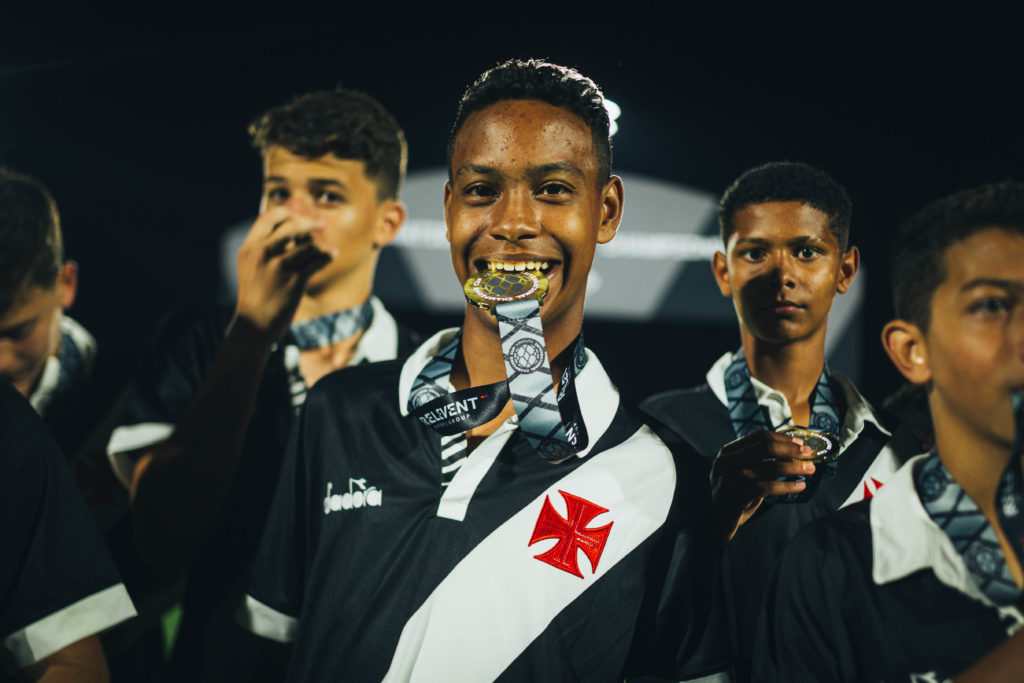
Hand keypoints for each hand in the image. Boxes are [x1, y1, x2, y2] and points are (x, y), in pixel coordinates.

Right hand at [232, 207, 334, 343]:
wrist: (255, 324)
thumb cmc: (255, 295)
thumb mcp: (250, 266)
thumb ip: (265, 247)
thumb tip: (292, 232)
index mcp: (250, 248)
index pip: (267, 218)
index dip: (285, 212)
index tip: (296, 213)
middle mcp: (263, 253)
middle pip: (292, 226)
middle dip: (309, 222)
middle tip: (320, 223)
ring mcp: (279, 266)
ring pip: (308, 245)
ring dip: (321, 246)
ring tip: (328, 250)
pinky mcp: (295, 280)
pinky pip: (317, 261)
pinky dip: (327, 256)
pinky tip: (333, 254)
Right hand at [711, 430, 814, 540]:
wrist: (712, 522)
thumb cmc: (732, 498)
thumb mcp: (742, 474)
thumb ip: (760, 462)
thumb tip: (792, 450)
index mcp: (727, 452)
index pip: (759, 436)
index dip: (783, 438)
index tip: (801, 442)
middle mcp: (727, 460)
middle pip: (766, 446)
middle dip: (791, 449)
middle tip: (809, 453)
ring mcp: (731, 476)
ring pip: (771, 466)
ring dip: (795, 466)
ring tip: (811, 469)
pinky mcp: (738, 494)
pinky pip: (770, 486)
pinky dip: (789, 485)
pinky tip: (800, 486)